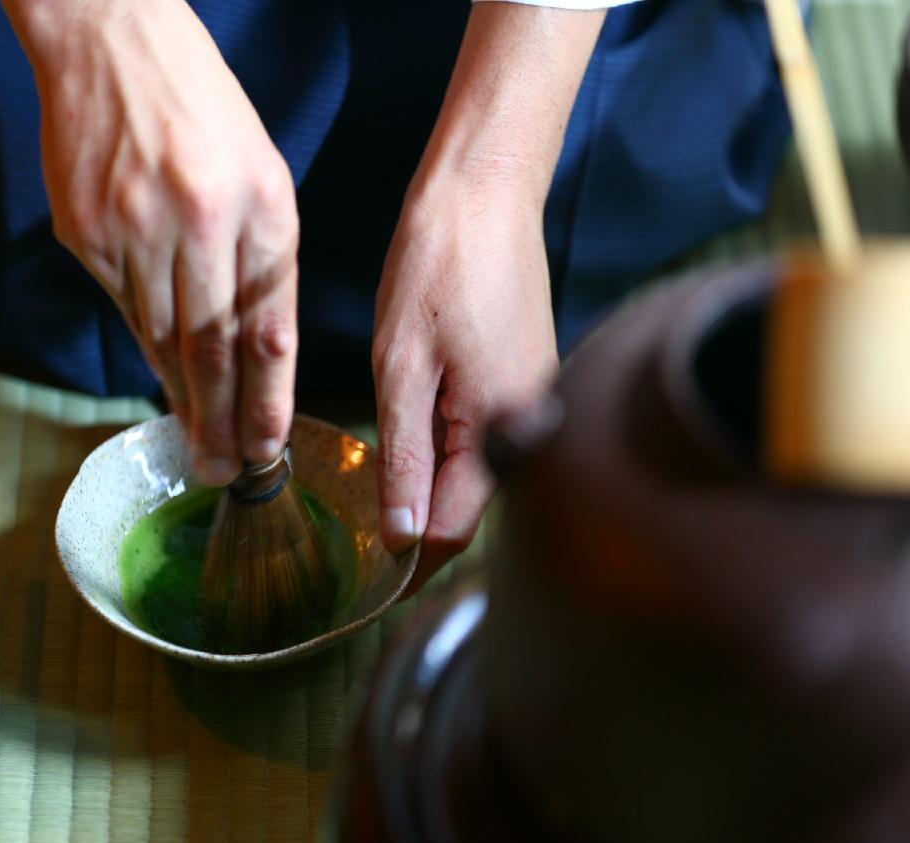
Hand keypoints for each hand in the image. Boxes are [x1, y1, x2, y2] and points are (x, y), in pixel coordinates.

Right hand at [3, 0, 297, 481]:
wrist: (110, 40)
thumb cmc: (202, 109)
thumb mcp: (263, 176)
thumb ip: (264, 262)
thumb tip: (255, 349)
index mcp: (260, 208)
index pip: (268, 328)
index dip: (268, 398)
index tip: (268, 447)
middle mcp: (199, 225)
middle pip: (212, 349)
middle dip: (221, 422)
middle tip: (225, 473)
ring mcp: (134, 231)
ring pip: (162, 340)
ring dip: (182, 399)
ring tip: (196, 445)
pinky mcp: (84, 234)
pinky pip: (122, 308)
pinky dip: (145, 348)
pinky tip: (159, 380)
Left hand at [373, 182, 557, 587]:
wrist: (487, 190)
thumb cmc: (442, 262)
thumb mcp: (403, 366)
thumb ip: (404, 457)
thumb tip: (400, 535)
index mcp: (505, 426)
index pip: (457, 525)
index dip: (414, 558)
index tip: (378, 584)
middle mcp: (535, 422)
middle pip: (474, 504)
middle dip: (424, 526)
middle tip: (372, 542)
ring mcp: (538, 399)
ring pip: (483, 471)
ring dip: (436, 488)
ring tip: (387, 495)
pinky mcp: (529, 377)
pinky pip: (491, 436)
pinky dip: (453, 449)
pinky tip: (420, 439)